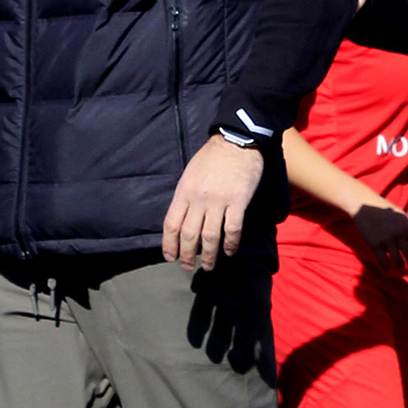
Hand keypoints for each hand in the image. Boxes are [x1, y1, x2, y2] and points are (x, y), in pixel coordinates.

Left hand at [162, 135, 263, 270]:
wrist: (236, 141)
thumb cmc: (211, 157)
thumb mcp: (190, 174)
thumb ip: (185, 196)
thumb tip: (182, 220)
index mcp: (184, 192)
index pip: (171, 224)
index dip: (169, 244)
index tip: (170, 257)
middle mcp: (198, 199)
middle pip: (188, 235)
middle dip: (186, 255)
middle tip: (188, 267)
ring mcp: (219, 201)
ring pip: (210, 237)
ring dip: (208, 255)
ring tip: (208, 266)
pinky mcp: (238, 202)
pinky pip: (233, 229)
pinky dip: (230, 244)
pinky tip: (229, 251)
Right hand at [351, 200, 407, 278]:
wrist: (364, 205)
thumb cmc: (386, 212)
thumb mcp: (403, 217)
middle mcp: (399, 234)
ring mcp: (386, 240)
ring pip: (398, 263)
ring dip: (401, 271)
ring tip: (401, 273)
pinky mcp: (374, 244)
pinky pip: (383, 262)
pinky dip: (387, 271)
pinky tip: (388, 273)